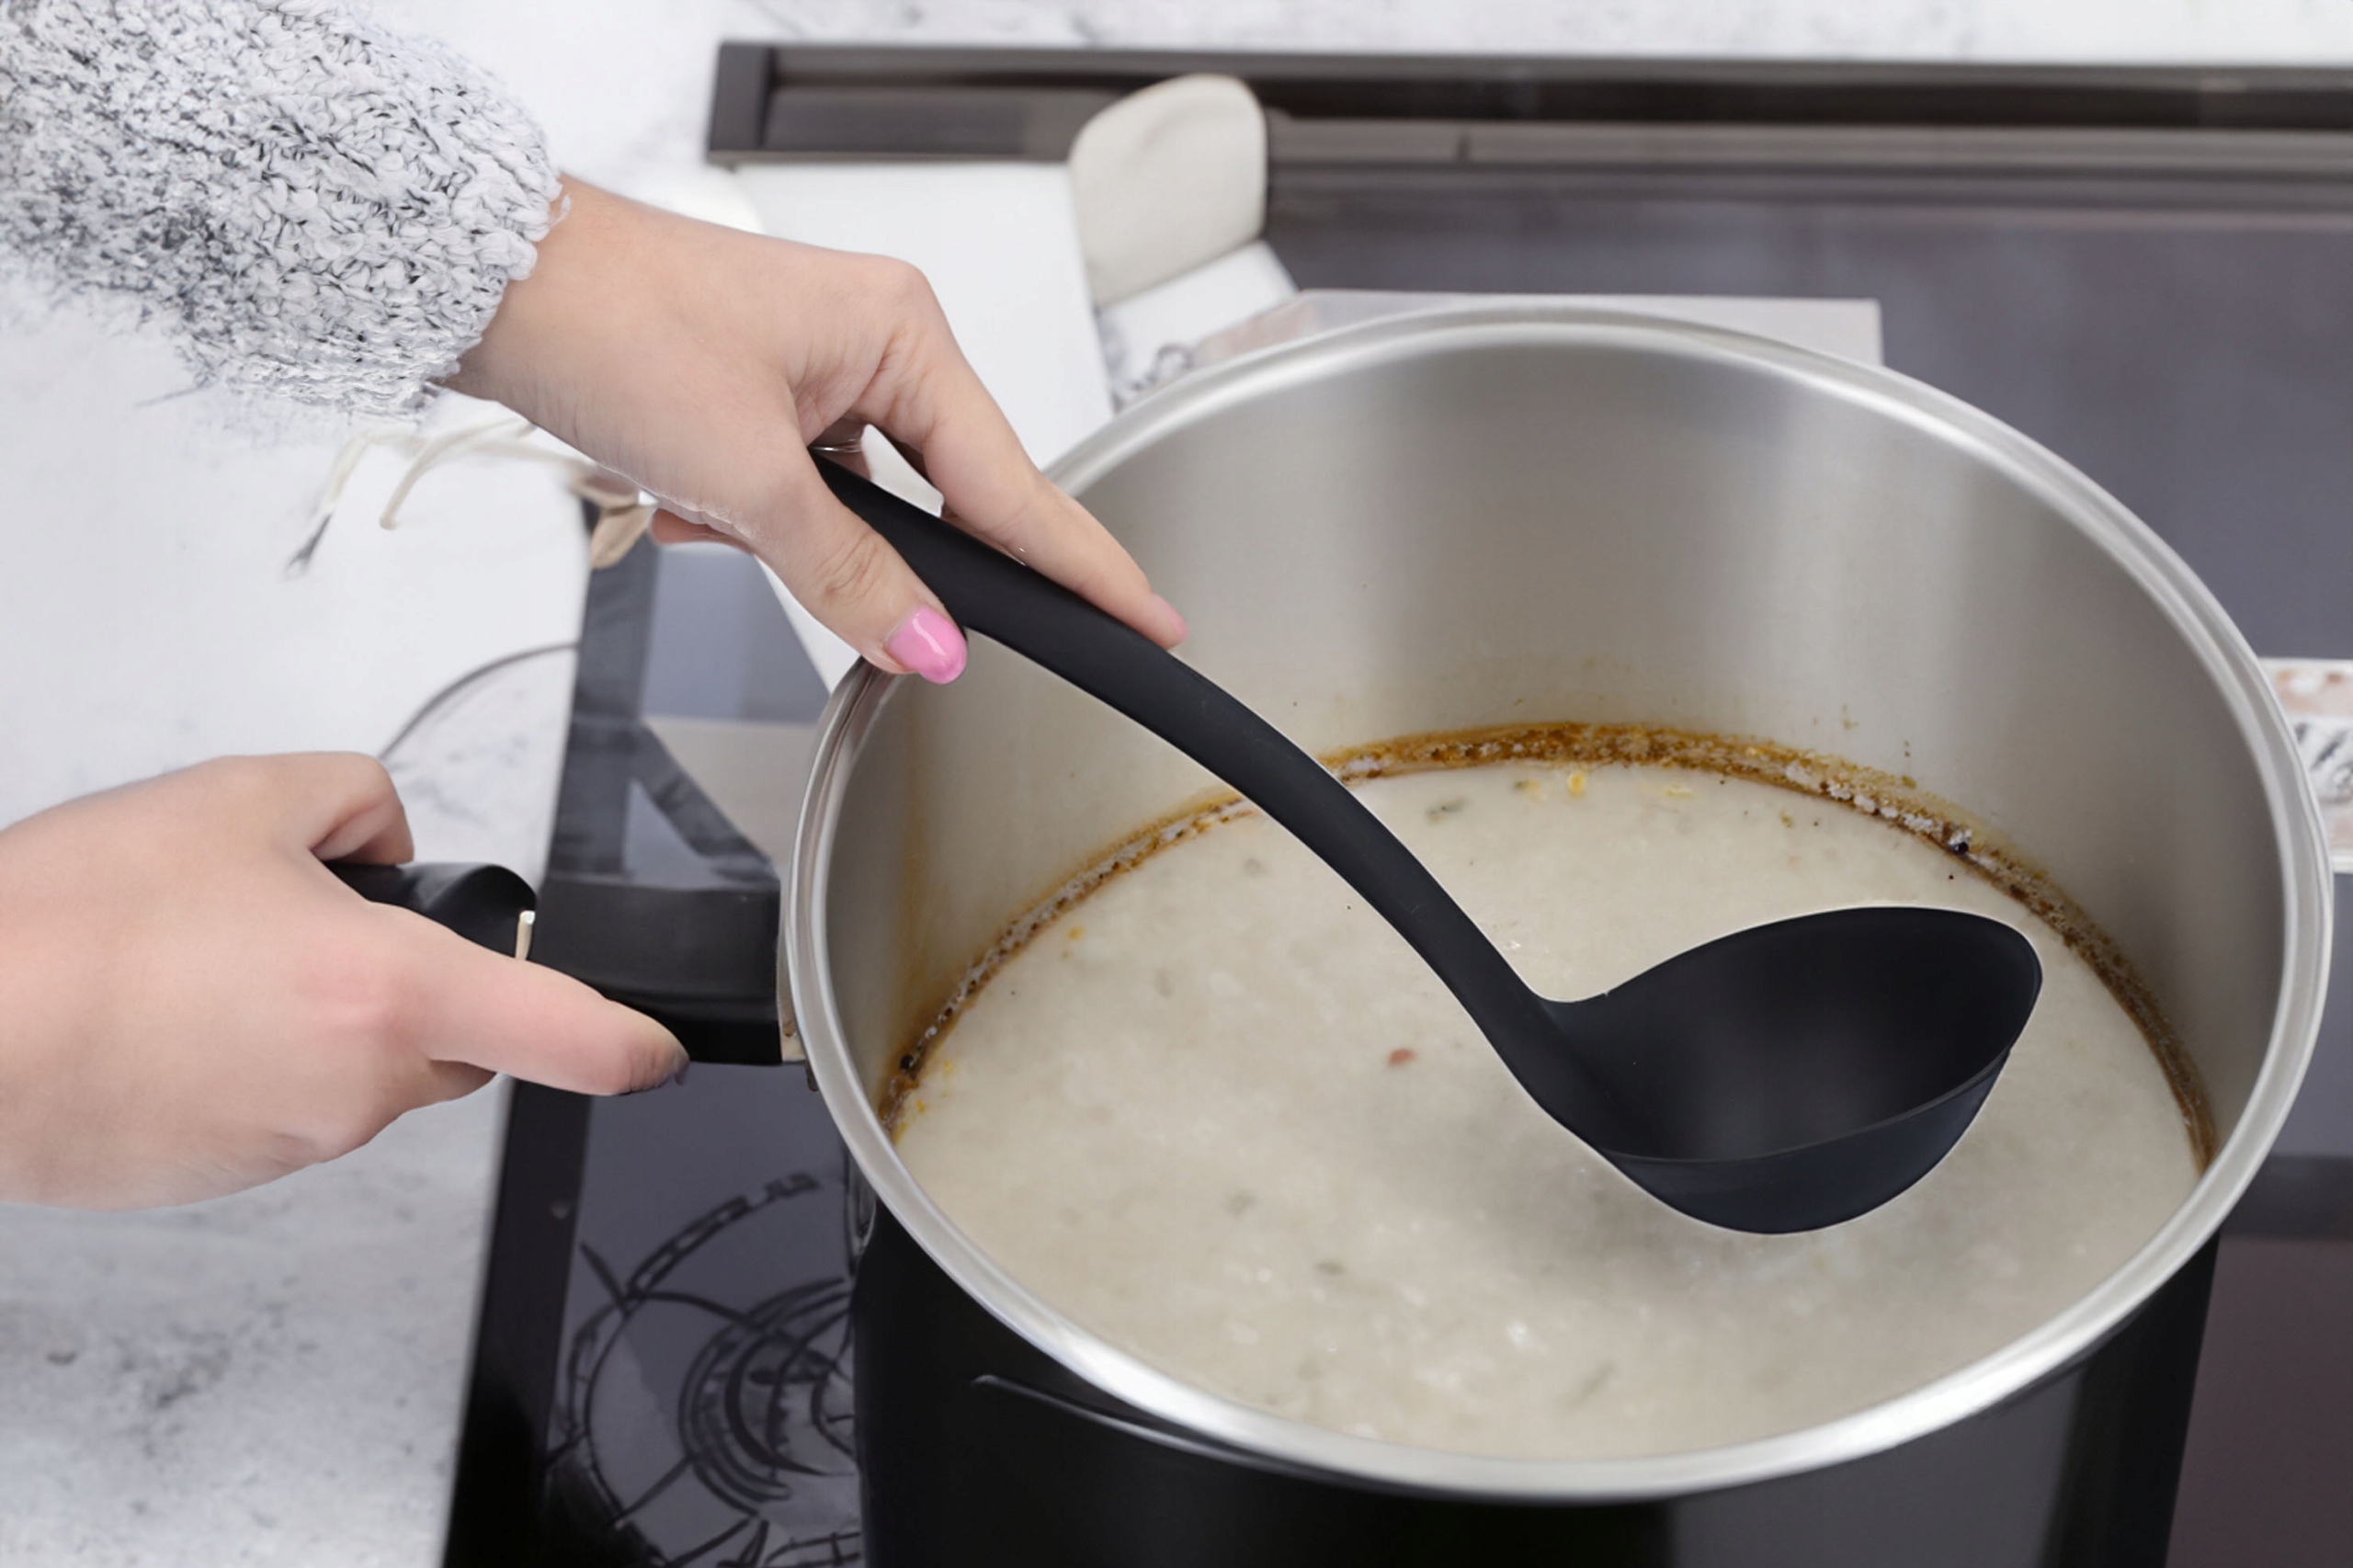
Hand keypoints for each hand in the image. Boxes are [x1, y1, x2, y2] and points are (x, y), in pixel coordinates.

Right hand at [0, 756, 684, 1208]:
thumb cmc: (67, 929)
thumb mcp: (240, 798)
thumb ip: (354, 799)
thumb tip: (385, 839)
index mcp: (390, 993)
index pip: (566, 1034)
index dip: (629, 1041)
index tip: (657, 1050)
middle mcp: (357, 1086)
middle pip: (453, 1041)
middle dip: (418, 987)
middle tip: (311, 929)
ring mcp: (291, 1142)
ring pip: (360, 1073)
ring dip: (322, 1019)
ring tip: (204, 962)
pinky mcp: (225, 1177)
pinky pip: (283, 1109)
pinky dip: (256, 1063)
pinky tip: (171, 1013)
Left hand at [450, 178, 1185, 683]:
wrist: (487, 281)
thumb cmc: (612, 323)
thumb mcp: (745, 478)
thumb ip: (850, 574)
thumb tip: (929, 646)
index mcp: (902, 332)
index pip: (1015, 484)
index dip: (1082, 569)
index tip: (1150, 620)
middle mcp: (872, 342)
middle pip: (932, 498)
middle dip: (853, 548)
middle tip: (807, 562)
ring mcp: (814, 368)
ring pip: (848, 506)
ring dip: (772, 531)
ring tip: (695, 502)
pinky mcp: (758, 395)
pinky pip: (790, 493)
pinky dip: (736, 514)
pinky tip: (673, 493)